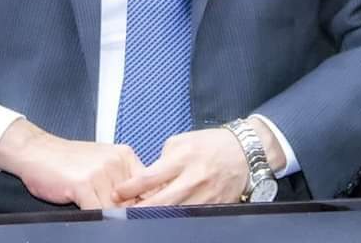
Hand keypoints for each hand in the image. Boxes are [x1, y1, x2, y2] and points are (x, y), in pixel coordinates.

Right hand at [0, 119, 144, 208]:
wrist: (36, 151)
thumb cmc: (67, 161)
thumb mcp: (101, 164)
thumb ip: (121, 180)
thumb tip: (140, 205)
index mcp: (124, 155)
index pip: (149, 186)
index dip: (148, 206)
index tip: (146, 217)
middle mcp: (116, 161)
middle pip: (134, 202)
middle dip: (129, 215)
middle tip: (123, 220)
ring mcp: (100, 172)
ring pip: (117, 210)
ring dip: (111, 218)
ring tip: (100, 213)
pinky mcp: (84, 184)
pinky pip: (98, 213)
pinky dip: (96, 218)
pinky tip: (88, 214)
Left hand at [112, 128, 248, 206]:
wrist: (244, 152)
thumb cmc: (210, 144)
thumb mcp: (183, 141)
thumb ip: (164, 159)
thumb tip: (147, 178)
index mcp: (182, 158)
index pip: (150, 177)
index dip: (131, 188)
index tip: (117, 193)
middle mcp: (192, 178)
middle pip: (160, 202)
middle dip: (138, 209)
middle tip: (122, 212)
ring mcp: (203, 196)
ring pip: (174, 214)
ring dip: (155, 216)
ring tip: (139, 217)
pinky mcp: (213, 208)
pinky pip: (190, 217)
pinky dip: (175, 218)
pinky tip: (164, 218)